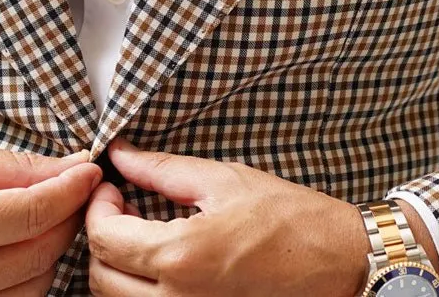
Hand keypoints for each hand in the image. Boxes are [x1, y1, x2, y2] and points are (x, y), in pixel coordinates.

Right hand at [0, 140, 102, 296]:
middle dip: (66, 219)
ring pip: (29, 290)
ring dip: (48, 253)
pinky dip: (22, 281)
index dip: (69, 190)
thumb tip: (67, 168)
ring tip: (42, 220)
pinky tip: (18, 252)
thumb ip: (7, 168)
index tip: (89, 171)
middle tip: (72, 192)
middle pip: (38, 256)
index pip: (30, 215)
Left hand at [84, 140, 370, 296]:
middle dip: (102, 239)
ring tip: (141, 236)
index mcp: (182, 255)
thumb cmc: (291, 220)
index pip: (103, 237)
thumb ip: (161, 169)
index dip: (98, 207)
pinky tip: (160, 263)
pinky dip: (140, 290)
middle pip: (101, 277)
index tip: (112, 189)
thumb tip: (121, 155)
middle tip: (122, 210)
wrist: (340, 261)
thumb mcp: (223, 179)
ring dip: (117, 268)